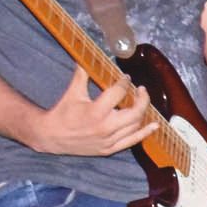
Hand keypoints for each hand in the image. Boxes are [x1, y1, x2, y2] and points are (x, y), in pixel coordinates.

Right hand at [34, 66, 155, 155]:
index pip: (118, 93)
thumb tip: (88, 57)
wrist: (51, 136)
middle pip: (134, 112)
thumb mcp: (73, 92)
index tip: (126, 78)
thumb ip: (82, 74)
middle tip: (141, 90)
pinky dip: (144, 132)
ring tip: (142, 101)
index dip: (124, 83)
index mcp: (95, 111)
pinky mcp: (109, 149)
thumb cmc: (62, 113)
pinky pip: (132, 141)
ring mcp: (108, 140)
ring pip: (135, 126)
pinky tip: (154, 125)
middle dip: (141, 99)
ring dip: (143, 112)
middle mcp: (104, 127)